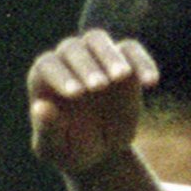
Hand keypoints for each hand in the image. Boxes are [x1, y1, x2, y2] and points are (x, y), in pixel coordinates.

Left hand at [26, 29, 159, 178]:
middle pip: (73, 48)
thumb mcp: (56, 149)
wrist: (100, 151)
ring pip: (98, 40)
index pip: (48, 65)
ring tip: (123, 76)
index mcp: (44, 78)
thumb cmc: (71, 150)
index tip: (76, 95)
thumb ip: (48, 131)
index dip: (60, 77)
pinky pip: (131, 51)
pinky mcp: (122, 60)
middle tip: (99, 87)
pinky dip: (141, 61)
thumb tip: (40, 107)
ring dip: (110, 56)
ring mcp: (94, 57)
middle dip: (86, 66)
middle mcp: (66, 62)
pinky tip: (150, 81)